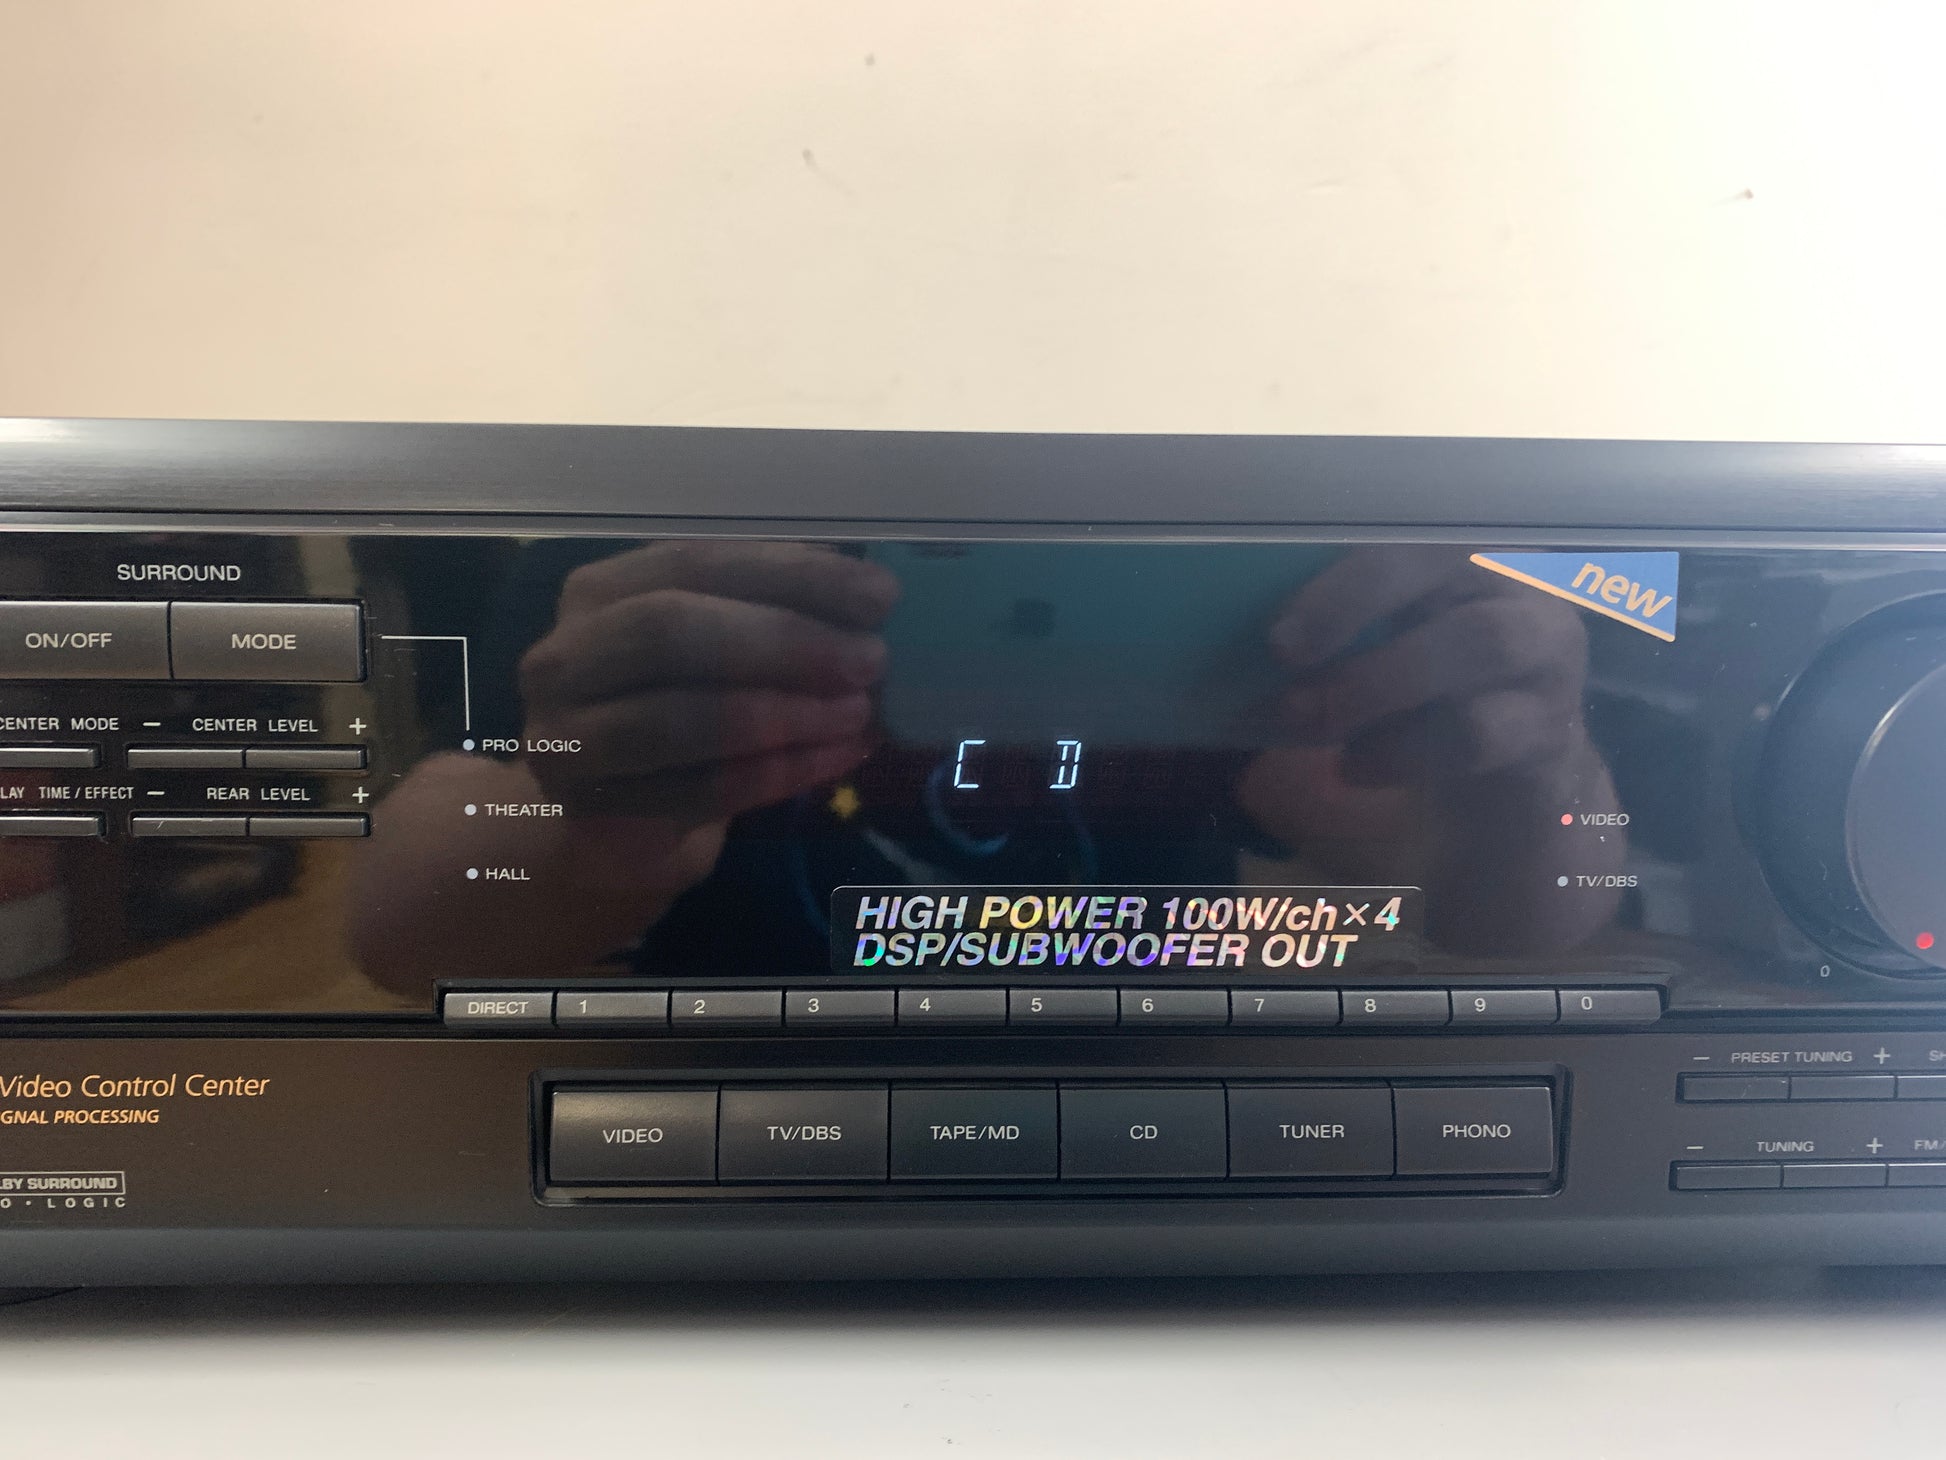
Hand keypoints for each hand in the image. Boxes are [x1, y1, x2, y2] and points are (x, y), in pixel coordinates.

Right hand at [513, 539, 899, 893]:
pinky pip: (694, 791)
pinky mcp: (591, 807)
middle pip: (670, 631)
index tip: (878, 595)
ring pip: (676, 719)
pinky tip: (836, 758)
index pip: (696, 562)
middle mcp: (567, 654)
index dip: (791, 575)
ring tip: (858, 714)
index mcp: (603, 591)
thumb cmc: (678, 709)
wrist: (612, 819)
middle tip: (870, 660)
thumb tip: (868, 594)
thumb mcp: (719, 647)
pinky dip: (776, 774)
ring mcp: (566, 736)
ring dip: (783, 714)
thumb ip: (773, 612)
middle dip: (784, 642)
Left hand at [1237, 546, 1623, 952]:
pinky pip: (1487, 729)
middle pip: (1450, 560)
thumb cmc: (1421, 708)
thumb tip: (1225, 643)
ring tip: (1309, 722)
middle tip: (1282, 660)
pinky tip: (1355, 768)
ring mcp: (1547, 658)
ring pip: (1481, 641)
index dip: (1344, 578)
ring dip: (1381, 680)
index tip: (1279, 636)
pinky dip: (1409, 750)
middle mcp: (1516, 588)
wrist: (1508, 797)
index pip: (1408, 534)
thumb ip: (1325, 640)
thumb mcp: (1373, 661)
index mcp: (1461, 560)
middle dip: (1357, 605)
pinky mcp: (1552, 729)